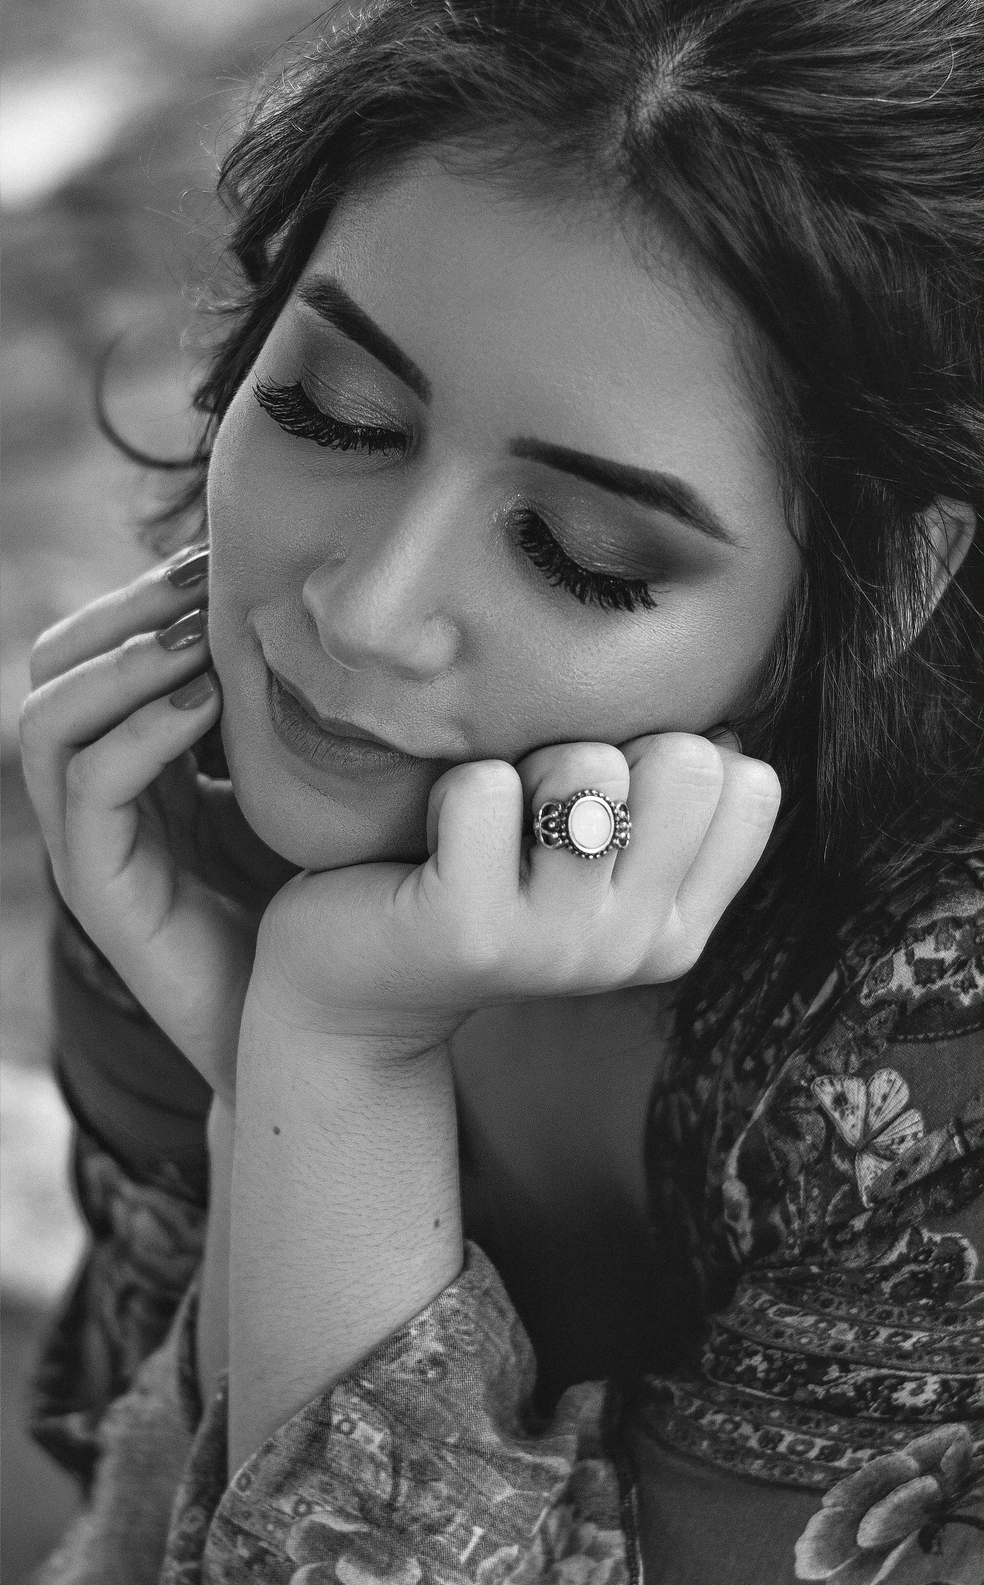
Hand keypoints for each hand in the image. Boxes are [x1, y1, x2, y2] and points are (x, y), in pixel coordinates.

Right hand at [19, 550, 295, 1099]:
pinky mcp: (102, 890)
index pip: (100, 645)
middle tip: (207, 578)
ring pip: (46, 718)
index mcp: (143, 758)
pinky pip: (87, 789)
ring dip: (122, 661)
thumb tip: (336, 614)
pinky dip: (137, 730)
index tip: (227, 554)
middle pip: (55, 665)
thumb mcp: (315, 778)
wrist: (323, 1030)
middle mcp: (101, 793)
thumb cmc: (332, 899)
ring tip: (200, 636)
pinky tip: (203, 702)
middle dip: (127, 608)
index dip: (150, 591)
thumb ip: (299, 709)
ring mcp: (91, 842)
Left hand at [250, 732, 780, 1055]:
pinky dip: (452, 787)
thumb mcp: (596, 860)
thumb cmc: (485, 883)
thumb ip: (668, 809)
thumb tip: (725, 729)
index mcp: (679, 928)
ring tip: (488, 826)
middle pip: (688, 761)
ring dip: (528, 765)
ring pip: (590, 768)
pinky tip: (434, 840)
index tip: (605, 802)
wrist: (354, 992)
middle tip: (538, 809)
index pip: (752, 786)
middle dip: (607, 749)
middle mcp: (634, 945)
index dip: (673, 754)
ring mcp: (556, 945)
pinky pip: (485, 788)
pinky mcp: (470, 930)